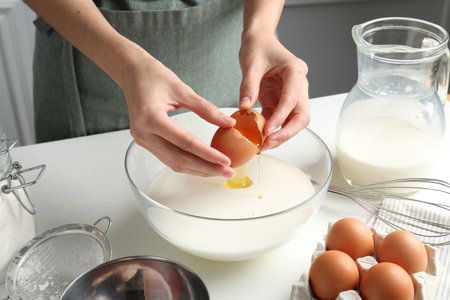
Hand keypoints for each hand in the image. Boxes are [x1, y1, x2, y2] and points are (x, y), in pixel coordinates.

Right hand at [122, 52, 235, 177]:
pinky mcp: (145, 142)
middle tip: (227, 172)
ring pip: (173, 163)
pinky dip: (187, 164)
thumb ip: (206, 108)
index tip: (225, 161)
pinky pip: (167, 158)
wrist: (131, 73)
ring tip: (219, 170)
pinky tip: (202, 164)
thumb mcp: (182, 89)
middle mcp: (143, 133)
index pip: (185, 143)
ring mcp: (142, 140)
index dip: (208, 154)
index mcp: (151, 118)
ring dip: (197, 169)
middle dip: (205, 168)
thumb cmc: (153, 76)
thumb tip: (228, 123)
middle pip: (179, 159)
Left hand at [239, 31, 309, 150]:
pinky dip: (271, 129)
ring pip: (294, 120)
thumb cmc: (258, 46)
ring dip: (281, 134)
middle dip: (287, 132)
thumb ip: (249, 86)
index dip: (281, 117)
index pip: (292, 99)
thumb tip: (244, 108)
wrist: (258, 40)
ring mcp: (292, 94)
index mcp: (295, 72)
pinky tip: (259, 137)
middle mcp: (299, 85)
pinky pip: (279, 119)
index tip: (268, 130)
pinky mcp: (281, 100)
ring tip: (263, 145)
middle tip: (268, 143)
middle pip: (301, 115)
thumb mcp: (251, 63)